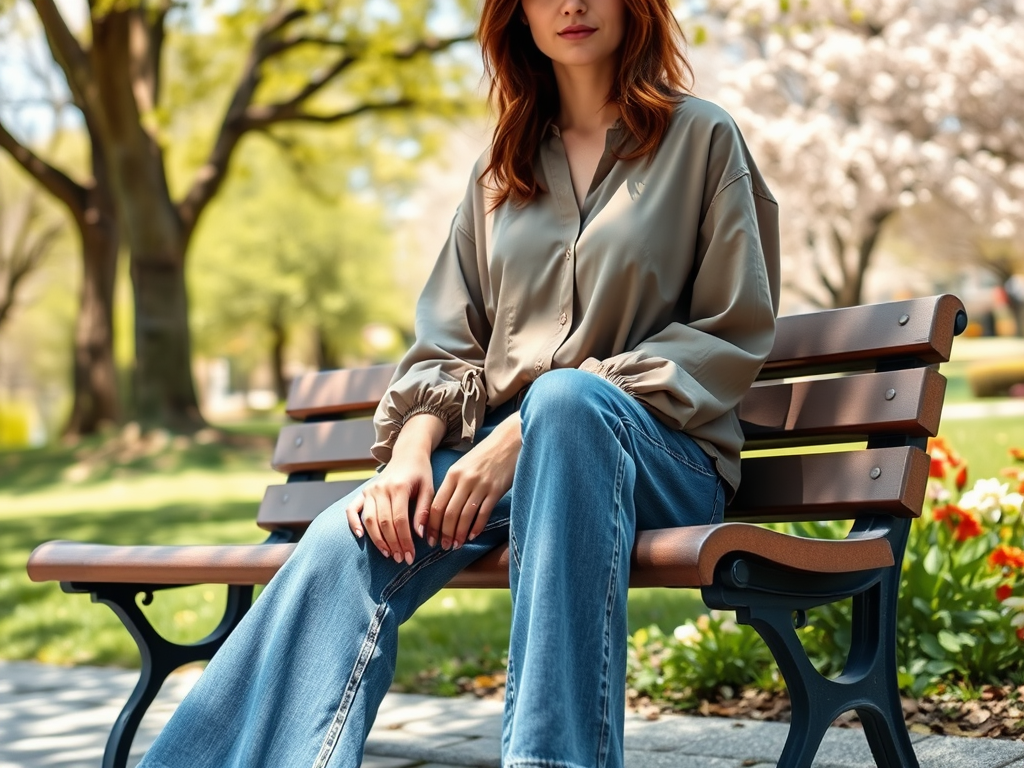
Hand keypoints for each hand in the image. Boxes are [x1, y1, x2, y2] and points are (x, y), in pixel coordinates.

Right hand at [346, 413, 444, 563]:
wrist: (407, 454)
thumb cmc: (421, 473)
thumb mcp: (429, 489)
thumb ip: (424, 511)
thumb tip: (421, 536)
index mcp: (399, 487)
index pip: (400, 520)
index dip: (405, 541)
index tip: (410, 556)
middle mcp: (381, 488)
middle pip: (384, 523)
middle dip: (393, 544)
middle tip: (400, 559)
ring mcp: (370, 490)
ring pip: (369, 520)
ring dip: (377, 540)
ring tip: (388, 554)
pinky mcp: (363, 492)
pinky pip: (352, 509)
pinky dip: (353, 523)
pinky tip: (360, 537)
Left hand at [429, 412, 521, 549]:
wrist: (508, 442)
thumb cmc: (484, 456)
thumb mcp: (463, 466)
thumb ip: (452, 485)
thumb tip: (441, 510)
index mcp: (452, 474)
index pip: (436, 505)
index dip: (432, 525)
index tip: (430, 538)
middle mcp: (464, 480)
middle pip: (449, 513)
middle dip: (444, 533)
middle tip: (443, 546)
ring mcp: (481, 486)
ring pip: (465, 516)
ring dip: (459, 534)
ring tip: (456, 545)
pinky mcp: (496, 490)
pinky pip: (483, 513)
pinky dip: (476, 527)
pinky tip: (472, 536)